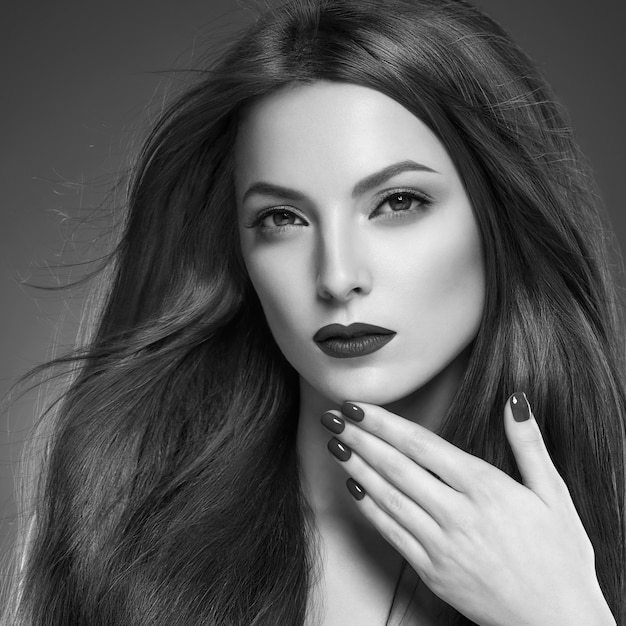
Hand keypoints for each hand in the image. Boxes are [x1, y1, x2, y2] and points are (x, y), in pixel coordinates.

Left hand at [322, 393, 615, 625]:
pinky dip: (369, 508)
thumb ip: (529, 445)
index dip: (385, 423)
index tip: (358, 406)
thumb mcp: (555, 495)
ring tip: (335, 443)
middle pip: (397, 467)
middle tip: (332, 416)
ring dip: (357, 467)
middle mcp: (457, 514)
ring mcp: (441, 545)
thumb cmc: (561, 557)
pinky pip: (392, 533)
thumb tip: (513, 400)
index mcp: (486, 488)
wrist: (559, 624)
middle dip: (361, 438)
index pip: (422, 445)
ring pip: (388, 497)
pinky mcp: (432, 571)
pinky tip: (353, 487)